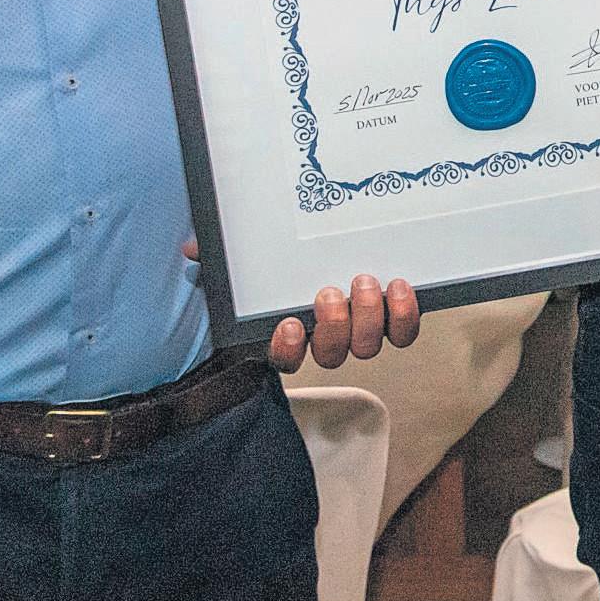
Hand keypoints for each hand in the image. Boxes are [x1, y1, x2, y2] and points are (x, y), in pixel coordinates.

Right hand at [181, 237, 420, 369]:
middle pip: (332, 354)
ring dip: (368, 317)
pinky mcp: (393, 317)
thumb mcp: (251, 257)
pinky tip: (400, 286)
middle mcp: (327, 337)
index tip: (288, 323)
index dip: (288, 349)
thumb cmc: (287, 261)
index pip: (284, 359)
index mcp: (292, 330)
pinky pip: (403, 332)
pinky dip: (404, 315)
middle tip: (331, 292)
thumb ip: (223, 255)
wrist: (341, 241)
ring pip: (366, 346)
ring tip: (366, 283)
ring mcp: (362, 330)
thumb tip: (194, 249)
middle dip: (334, 326)